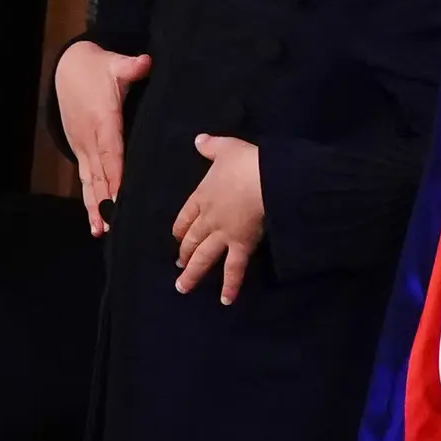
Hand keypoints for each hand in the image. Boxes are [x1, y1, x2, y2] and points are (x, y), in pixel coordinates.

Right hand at [55, 41, 149, 232]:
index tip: (120, 197)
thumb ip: (131, 66)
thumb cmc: (97, 67)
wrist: (67, 68)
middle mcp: (90, 137)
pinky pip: (86, 178)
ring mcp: (82, 145)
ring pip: (90, 181)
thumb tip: (146, 61)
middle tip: (112, 225)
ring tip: (100, 230)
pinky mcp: (79, 149)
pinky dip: (90, 199)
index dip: (115, 175)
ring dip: (94, 206)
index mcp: (103, 119)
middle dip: (105, 200)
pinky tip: (95, 220)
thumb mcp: (114, 64)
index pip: (110, 151)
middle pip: (99, 173)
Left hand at [171, 134, 265, 302]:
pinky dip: (230, 286)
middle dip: (184, 253)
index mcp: (203, 196)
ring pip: (204, 258)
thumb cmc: (245, 162)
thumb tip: (198, 139)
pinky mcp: (241, 245)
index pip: (186, 216)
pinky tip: (225, 301)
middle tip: (178, 266)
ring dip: (193, 274)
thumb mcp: (225, 147)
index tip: (176, 238)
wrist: (264, 178)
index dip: (180, 228)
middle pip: (192, 239)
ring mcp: (223, 234)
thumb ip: (210, 146)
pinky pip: (234, 269)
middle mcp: (209, 219)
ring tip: (183, 288)